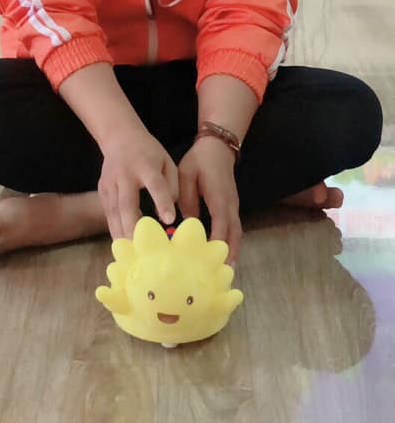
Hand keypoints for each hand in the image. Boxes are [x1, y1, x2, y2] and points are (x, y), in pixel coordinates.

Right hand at [98, 130, 178, 240]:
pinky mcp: (102, 190)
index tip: (169, 219)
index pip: (154, 184)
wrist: (119, 136)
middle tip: (143, 248)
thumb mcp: (166, 161)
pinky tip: (122, 244)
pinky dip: (115, 229)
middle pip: (127, 204)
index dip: (162, 201)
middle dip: (133, 227)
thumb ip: (172, 185)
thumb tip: (168, 214)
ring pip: (114, 213)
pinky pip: (109, 214)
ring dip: (122, 233)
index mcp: (145, 165)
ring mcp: (110, 183)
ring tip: (131, 254)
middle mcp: (124, 175)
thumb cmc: (149, 152)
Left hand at [178, 137, 241, 264]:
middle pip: (233, 233)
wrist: (217, 148)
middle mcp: (230, 204)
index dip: (217, 241)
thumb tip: (188, 222)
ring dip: (232, 251)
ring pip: (236, 233)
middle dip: (229, 254)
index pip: (221, 223)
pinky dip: (231, 243)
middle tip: (222, 274)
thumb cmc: (199, 161)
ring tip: (225, 271)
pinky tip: (225, 255)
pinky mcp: (232, 207)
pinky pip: (234, 228)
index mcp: (218, 196)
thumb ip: (186, 198)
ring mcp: (233, 206)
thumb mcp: (186, 175)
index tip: (211, 258)